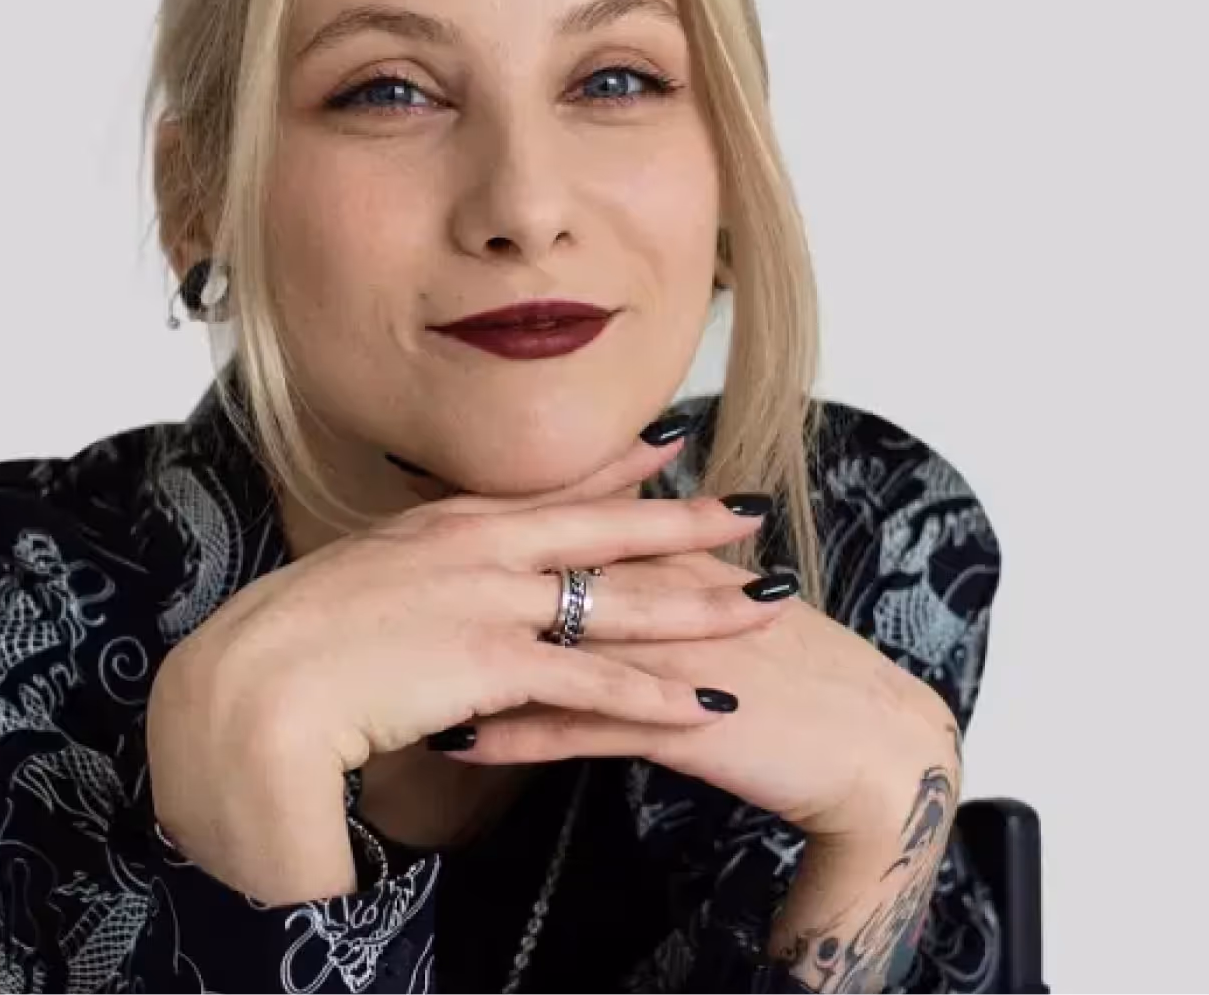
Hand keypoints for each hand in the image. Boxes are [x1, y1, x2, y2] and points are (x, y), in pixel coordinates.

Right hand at [146, 430, 783, 900]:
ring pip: (616, 602)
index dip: (617, 467)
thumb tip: (441, 582)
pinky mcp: (487, 662)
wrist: (254, 685)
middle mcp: (477, 547)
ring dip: (697, 608)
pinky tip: (704, 702)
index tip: (671, 444)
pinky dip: (652, 694)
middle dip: (685, 523)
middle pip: (604, 532)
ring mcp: (486, 600)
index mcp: (447, 525)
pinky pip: (590, 682)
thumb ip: (414, 573)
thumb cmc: (294, 639)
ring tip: (765, 607)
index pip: (550, 488)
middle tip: (751, 510)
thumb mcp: (361, 579)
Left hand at [438, 548, 961, 844]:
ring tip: (399, 671)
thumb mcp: (728, 606)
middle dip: (466, 583)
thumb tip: (613, 556)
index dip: (502, 523)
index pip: (578, 526)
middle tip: (386, 585)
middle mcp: (664, 595)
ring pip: (551, 649)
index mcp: (674, 562)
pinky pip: (580, 727)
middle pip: (549, 577)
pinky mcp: (677, 720)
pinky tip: (460, 742)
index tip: (425, 515)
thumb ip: (667, 575)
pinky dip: (516, 735)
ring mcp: (667, 653)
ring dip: (472, 663)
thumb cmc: (795, 670)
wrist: (871, 740)